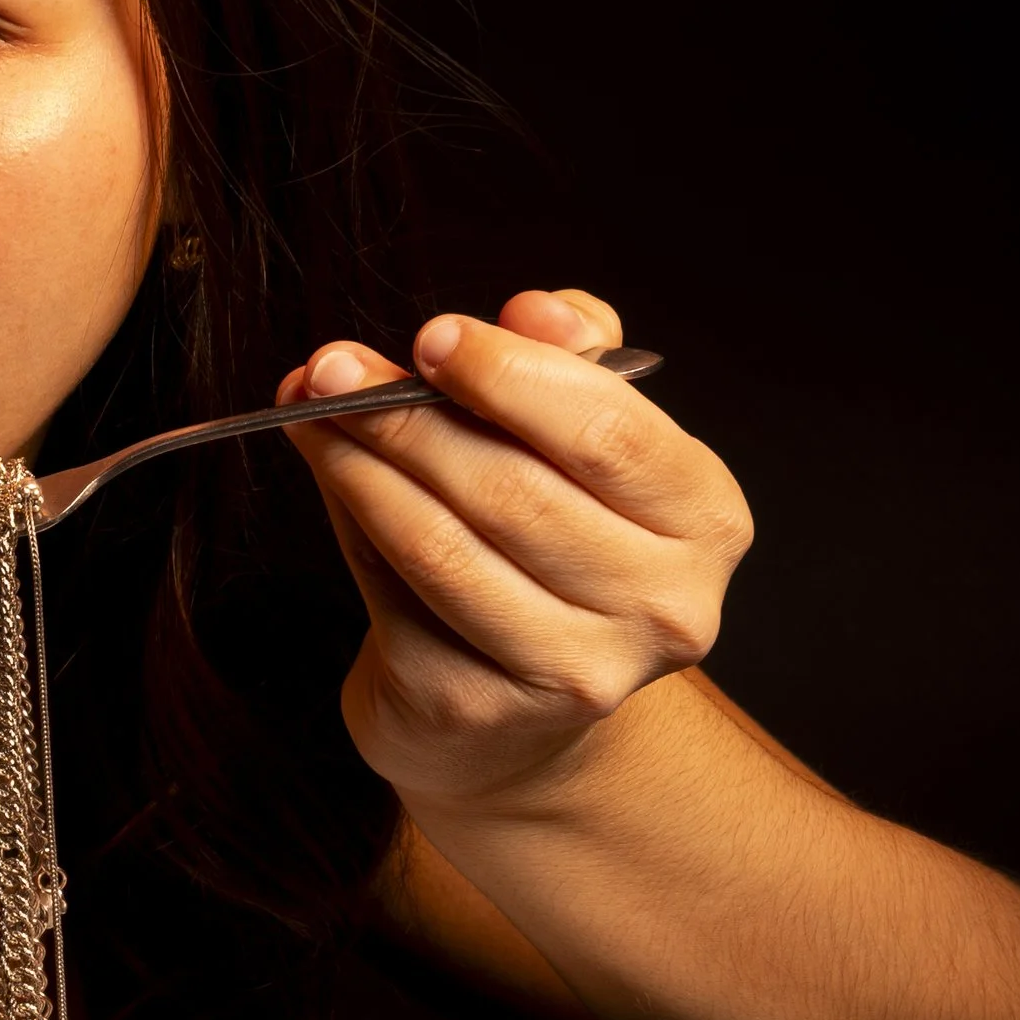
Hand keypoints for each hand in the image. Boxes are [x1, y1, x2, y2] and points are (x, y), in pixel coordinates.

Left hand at [280, 287, 753, 816]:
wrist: (517, 710)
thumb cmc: (552, 542)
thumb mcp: (581, 443)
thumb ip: (563, 364)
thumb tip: (531, 310)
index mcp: (704, 519)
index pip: (609, 433)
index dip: (510, 377)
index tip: (431, 337)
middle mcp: (661, 606)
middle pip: (512, 488)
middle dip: (408, 415)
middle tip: (335, 369)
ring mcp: (576, 670)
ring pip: (444, 543)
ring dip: (364, 463)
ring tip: (315, 411)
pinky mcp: (483, 706)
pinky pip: (399, 593)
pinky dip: (354, 521)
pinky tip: (332, 473)